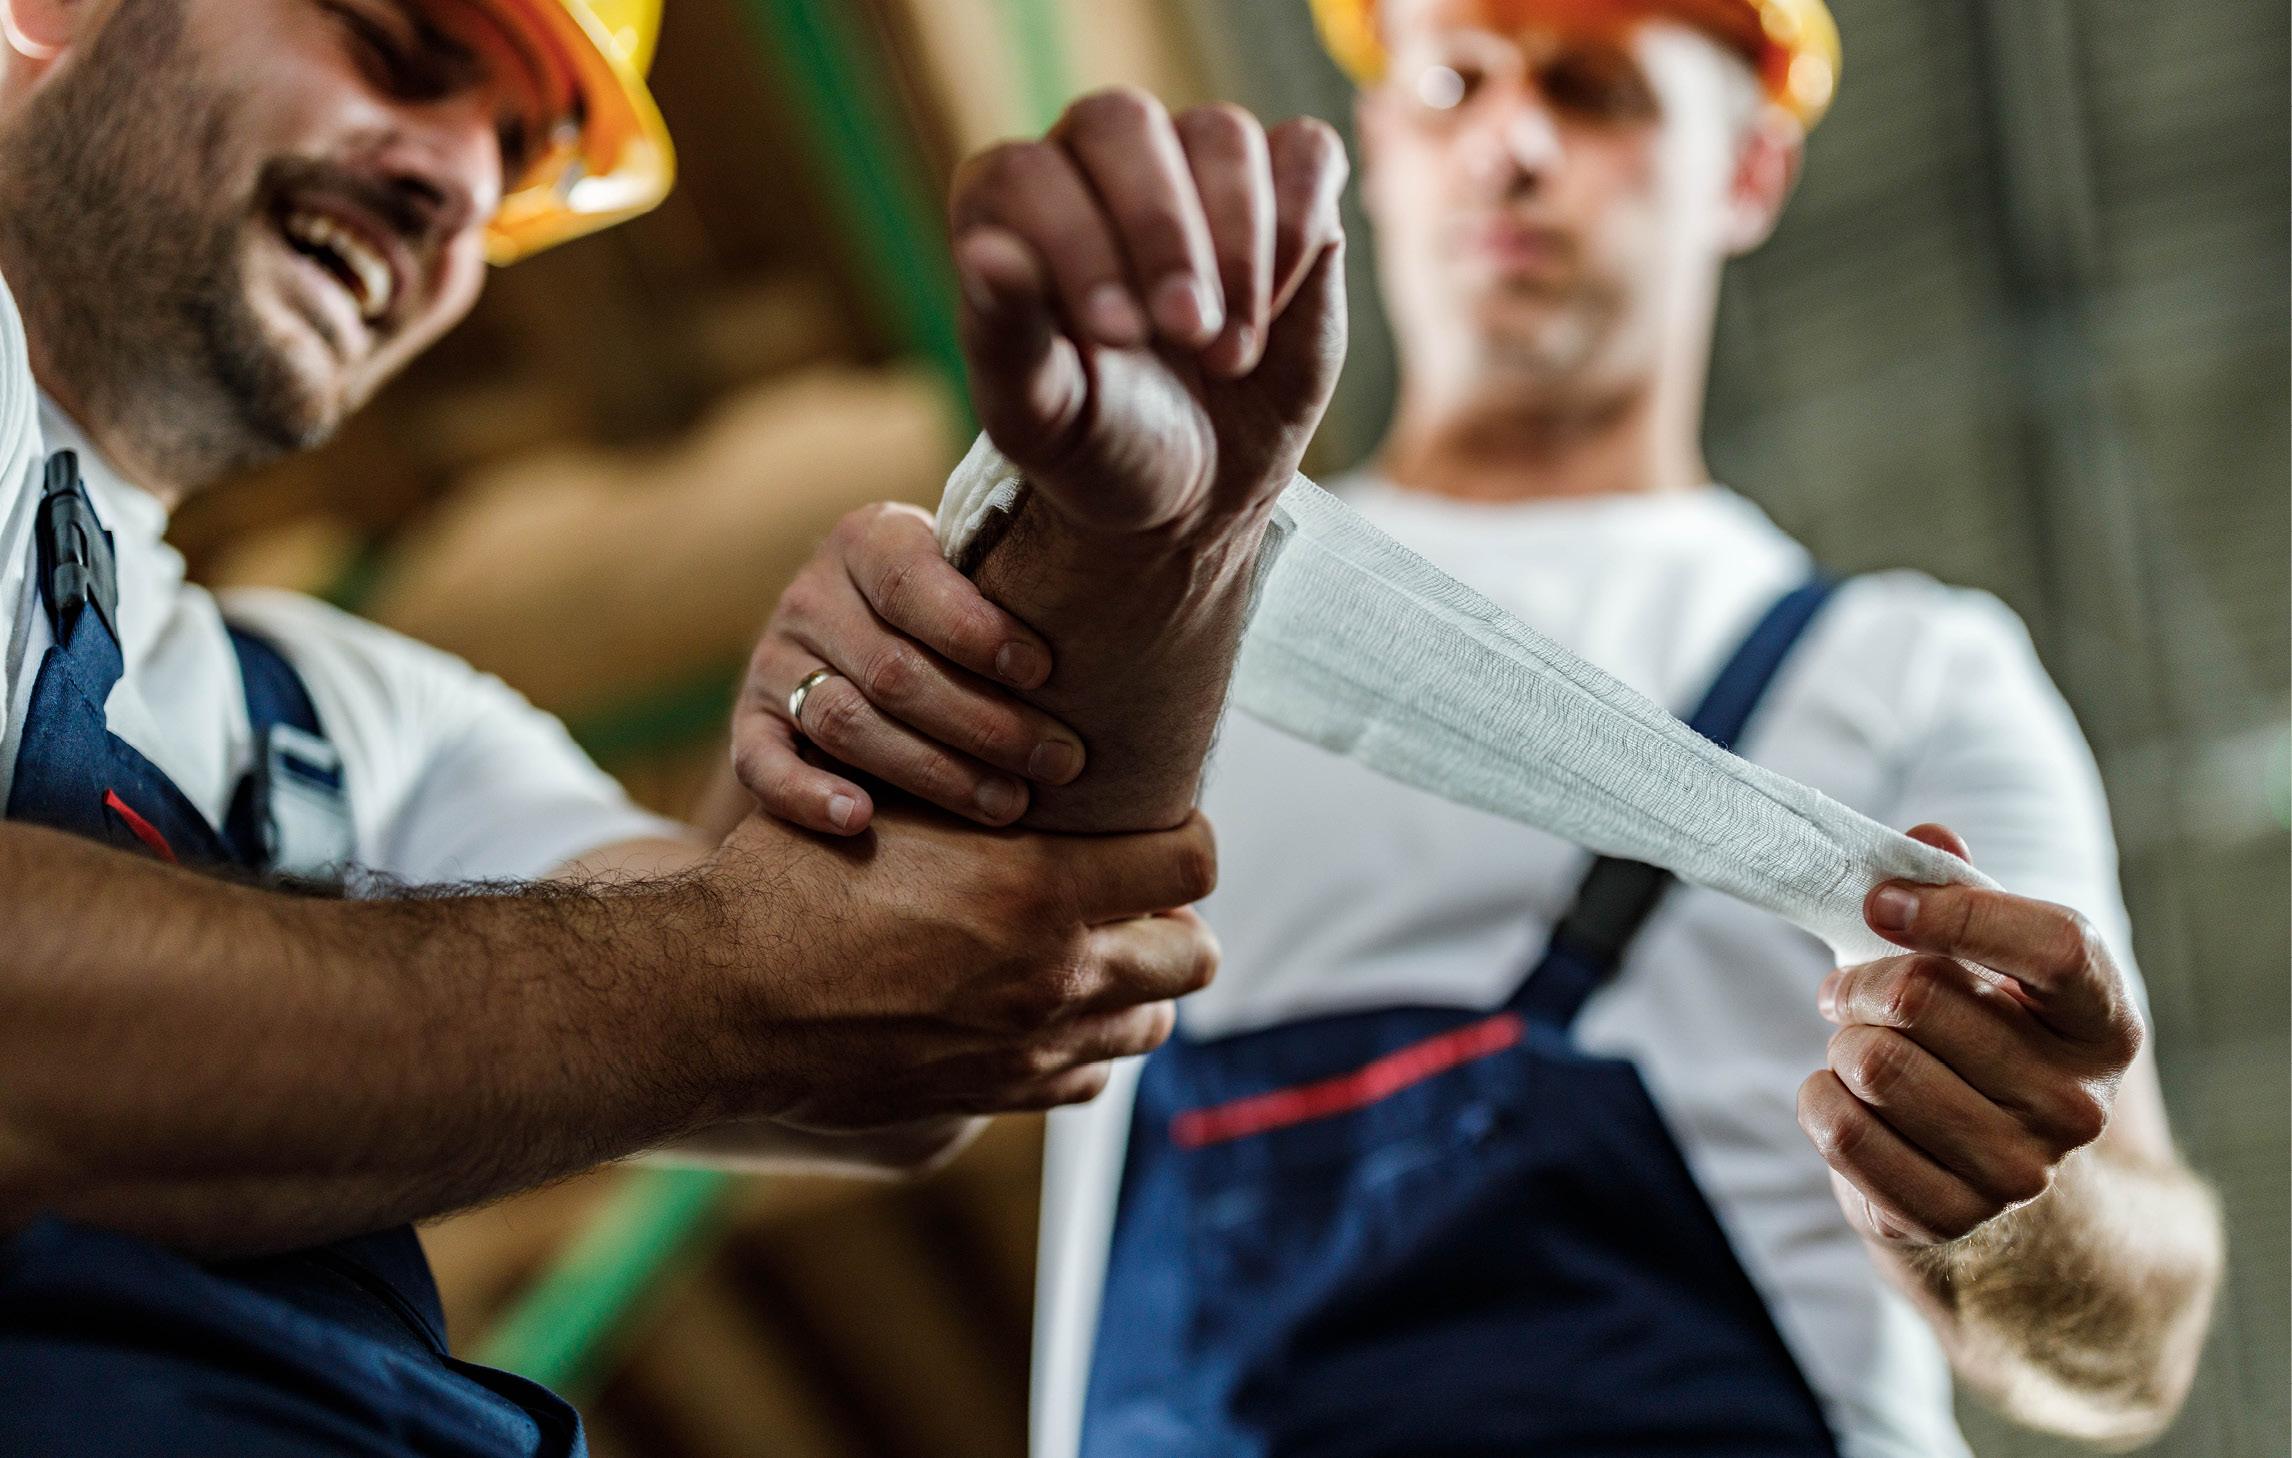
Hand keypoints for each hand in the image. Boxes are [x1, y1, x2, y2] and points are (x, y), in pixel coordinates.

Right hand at [694, 801, 1217, 1130]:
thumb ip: (979, 785)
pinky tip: (1043, 1008)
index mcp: (1041, 888)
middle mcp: (1055, 976)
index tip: (1157, 823)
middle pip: (1195, 955)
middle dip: (1174, 919)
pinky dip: (1084, 1042)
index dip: (1186, 835)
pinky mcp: (994, 1096)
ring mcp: (1029, 1048)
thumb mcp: (892, 797)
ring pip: (1149, 1023)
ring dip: (1136, 983)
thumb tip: (1032, 754)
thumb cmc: (794, 879)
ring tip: (1088, 949)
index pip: (1193, 861)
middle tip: (1127, 892)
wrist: (721, 1000)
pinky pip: (1086, 1078)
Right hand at [732, 502, 1086, 835]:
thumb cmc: (956, 616)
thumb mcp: (974, 575)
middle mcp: (812, 594)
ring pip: (845, 722)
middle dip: (984, 723)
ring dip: (931, 772)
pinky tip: (859, 821)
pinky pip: (762, 763)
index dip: (976, 629)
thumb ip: (1017, 581)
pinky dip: (806, 795)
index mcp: (870, 539)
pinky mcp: (748, 723)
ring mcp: (773, 661)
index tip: (1044, 670)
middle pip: (893, 668)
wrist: (850, 645)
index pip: (912, 580)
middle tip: (1062, 763)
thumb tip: (1139, 601)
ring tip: (1008, 806)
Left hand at [950, 89, 1348, 542]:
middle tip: (1186, 332)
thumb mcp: (1042, 414)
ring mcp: (1193, 165)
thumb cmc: (1100, 439)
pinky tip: (1275, 307)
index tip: (1119, 335)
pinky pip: (1304, 153)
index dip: (1074, 243)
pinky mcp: (1283, 187)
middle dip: (1162, 233)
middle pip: (1123, 123)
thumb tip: (987, 255)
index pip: (1026, 175)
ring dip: (1237, 245)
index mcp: (1011, 208)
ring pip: (1221, 134)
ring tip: (1229, 355)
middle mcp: (1096, 162)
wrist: (1198, 482)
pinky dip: (1299, 224)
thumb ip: (1005, 334)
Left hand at [1797, 824, 2144, 1246]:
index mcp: (2104, 1024)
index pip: (2052, 946)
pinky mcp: (1949, 1215)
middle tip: (1848, 991)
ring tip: (1858, 1048)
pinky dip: (1819, 1099)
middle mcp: (2078, 1105)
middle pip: (1924, 998)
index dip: (1955, 912)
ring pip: (1873, 1063)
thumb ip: (1961, 891)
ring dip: (1841, 1043)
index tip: (1882, 902)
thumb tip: (1926, 837)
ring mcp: (2020, 1171)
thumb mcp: (1987, 965)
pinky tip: (1842, 1097)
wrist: (1990, 1178)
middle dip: (1860, 982)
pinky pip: (1842, 1129)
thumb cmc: (1980, 1043)